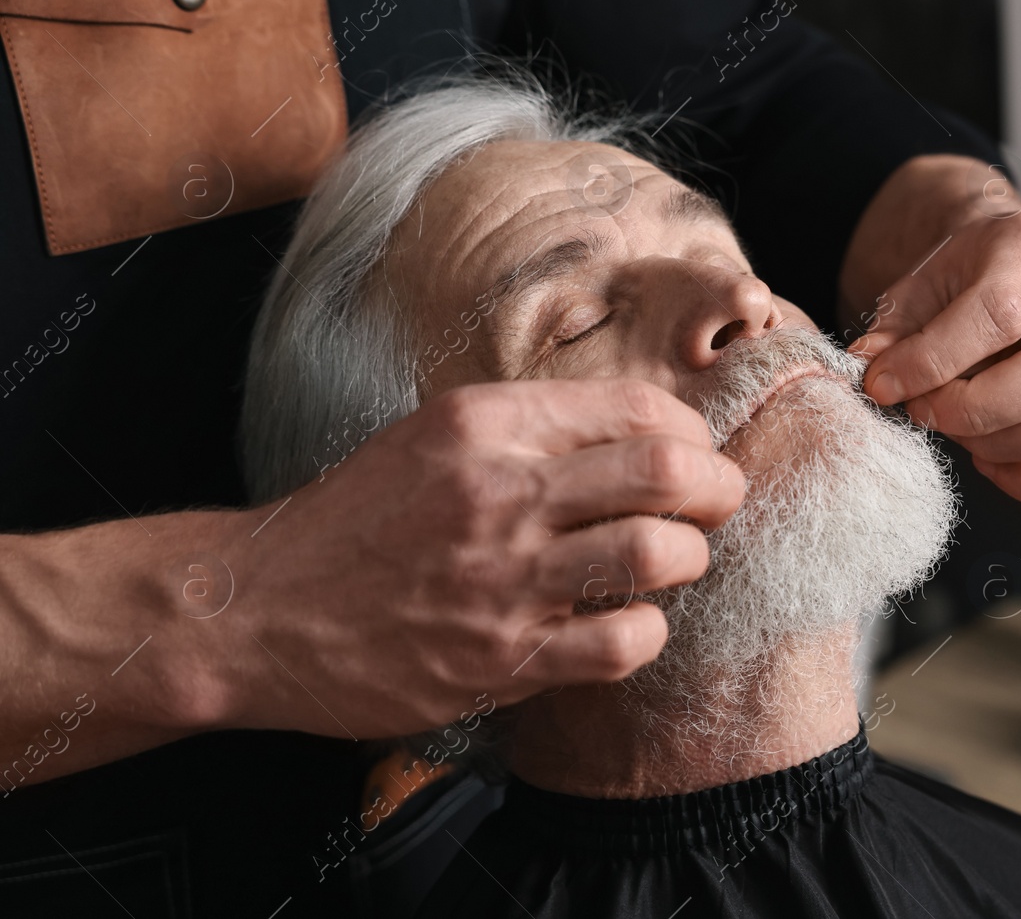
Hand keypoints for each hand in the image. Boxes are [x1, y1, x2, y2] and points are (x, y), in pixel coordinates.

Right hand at [224, 378, 742, 736]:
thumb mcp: (432, 438)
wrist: (257, 610)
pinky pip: (620, 643)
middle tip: (718, 501)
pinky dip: (648, 630)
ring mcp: (501, 579)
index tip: (692, 452)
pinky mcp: (498, 658)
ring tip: (676, 561)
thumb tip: (640, 432)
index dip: (689, 431)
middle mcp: (497, 492)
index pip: (634, 408)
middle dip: (717, 486)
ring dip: (689, 557)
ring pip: (656, 553)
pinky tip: (629, 622)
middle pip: (664, 472)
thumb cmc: (356, 520)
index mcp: (483, 424)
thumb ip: (530, 430)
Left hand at [848, 208, 1020, 503]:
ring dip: (1002, 447)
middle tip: (924, 412)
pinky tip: (992, 457)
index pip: (1000, 314)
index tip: (884, 385)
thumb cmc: (965, 279)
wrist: (1009, 273)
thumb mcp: (920, 284)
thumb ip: (894, 329)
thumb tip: (869, 371)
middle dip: (975, 412)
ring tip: (957, 429)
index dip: (934, 361)